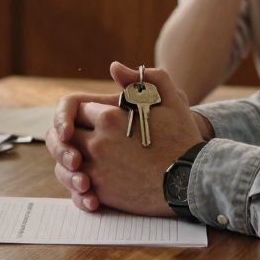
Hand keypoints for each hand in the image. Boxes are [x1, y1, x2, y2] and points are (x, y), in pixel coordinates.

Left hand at [46, 62, 206, 215]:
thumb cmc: (182, 138)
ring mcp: (98, 170)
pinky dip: (78, 183)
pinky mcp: (102, 193)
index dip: (85, 113)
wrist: (193, 180)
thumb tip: (115, 67)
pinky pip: (76, 186)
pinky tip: (89, 181)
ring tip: (85, 159)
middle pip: (67, 134)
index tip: (95, 119)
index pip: (78, 109)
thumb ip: (143, 78)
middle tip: (82, 138)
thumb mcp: (169, 99)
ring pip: (67, 161)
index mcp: (109, 117)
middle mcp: (98, 143)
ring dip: (72, 159)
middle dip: (71, 134)